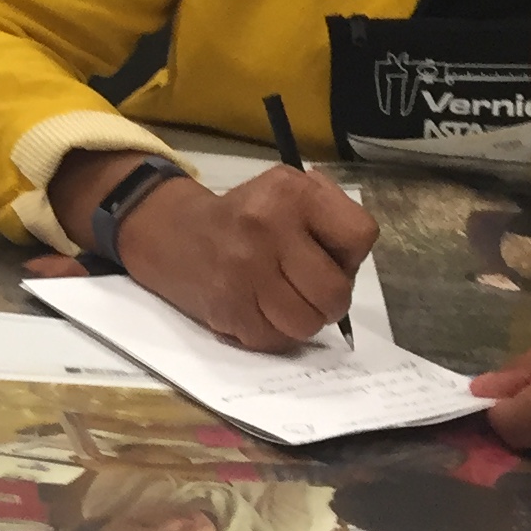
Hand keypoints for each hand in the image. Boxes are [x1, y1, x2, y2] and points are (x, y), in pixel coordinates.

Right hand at [68, 158, 373, 351]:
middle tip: (307, 289)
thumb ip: (328, 214)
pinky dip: (273, 333)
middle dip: (328, 299)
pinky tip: (258, 311)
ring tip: (282, 301)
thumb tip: (351, 264)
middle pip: (334, 292)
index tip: (327, 255)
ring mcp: (244, 271)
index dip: (350, 256)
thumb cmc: (244, 216)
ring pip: (307, 324)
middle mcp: (267, 227)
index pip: (360, 236)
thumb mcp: (286, 190)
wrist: (170, 232)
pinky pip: (275, 340)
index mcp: (291, 192)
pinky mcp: (227, 307)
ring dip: (301, 321)